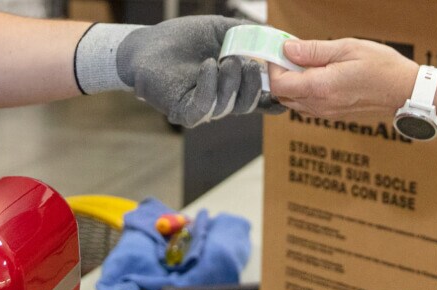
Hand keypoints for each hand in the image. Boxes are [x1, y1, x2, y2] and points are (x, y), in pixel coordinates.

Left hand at [75, 17, 279, 127]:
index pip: (257, 98)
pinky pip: (206, 107)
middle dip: (254, 83)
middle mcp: (219, 101)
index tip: (287, 87)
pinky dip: (211, 85)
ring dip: (232, 80)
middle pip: (248, 104)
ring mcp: (203, 109)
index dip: (274, 97)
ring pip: (229, 106)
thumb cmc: (183, 38)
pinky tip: (208, 65)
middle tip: (247, 62)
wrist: (148, 44)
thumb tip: (276, 38)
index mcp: (231, 87)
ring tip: (225, 58)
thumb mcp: (222, 30)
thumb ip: (248, 35)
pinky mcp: (184, 112)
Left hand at [267, 38, 417, 117]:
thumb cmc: (381, 68)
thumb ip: (313, 51)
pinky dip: (304, 91)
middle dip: (281, 74)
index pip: (279, 84)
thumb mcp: (346, 48)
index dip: (274, 67)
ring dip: (292, 83)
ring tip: (309, 64)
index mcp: (320, 87)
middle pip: (282, 95)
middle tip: (293, 55)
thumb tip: (287, 49)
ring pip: (292, 102)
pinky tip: (318, 76)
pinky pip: (306, 106)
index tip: (281, 51)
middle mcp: (319, 105)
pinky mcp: (331, 115)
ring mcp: (325, 113)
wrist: (403, 91)